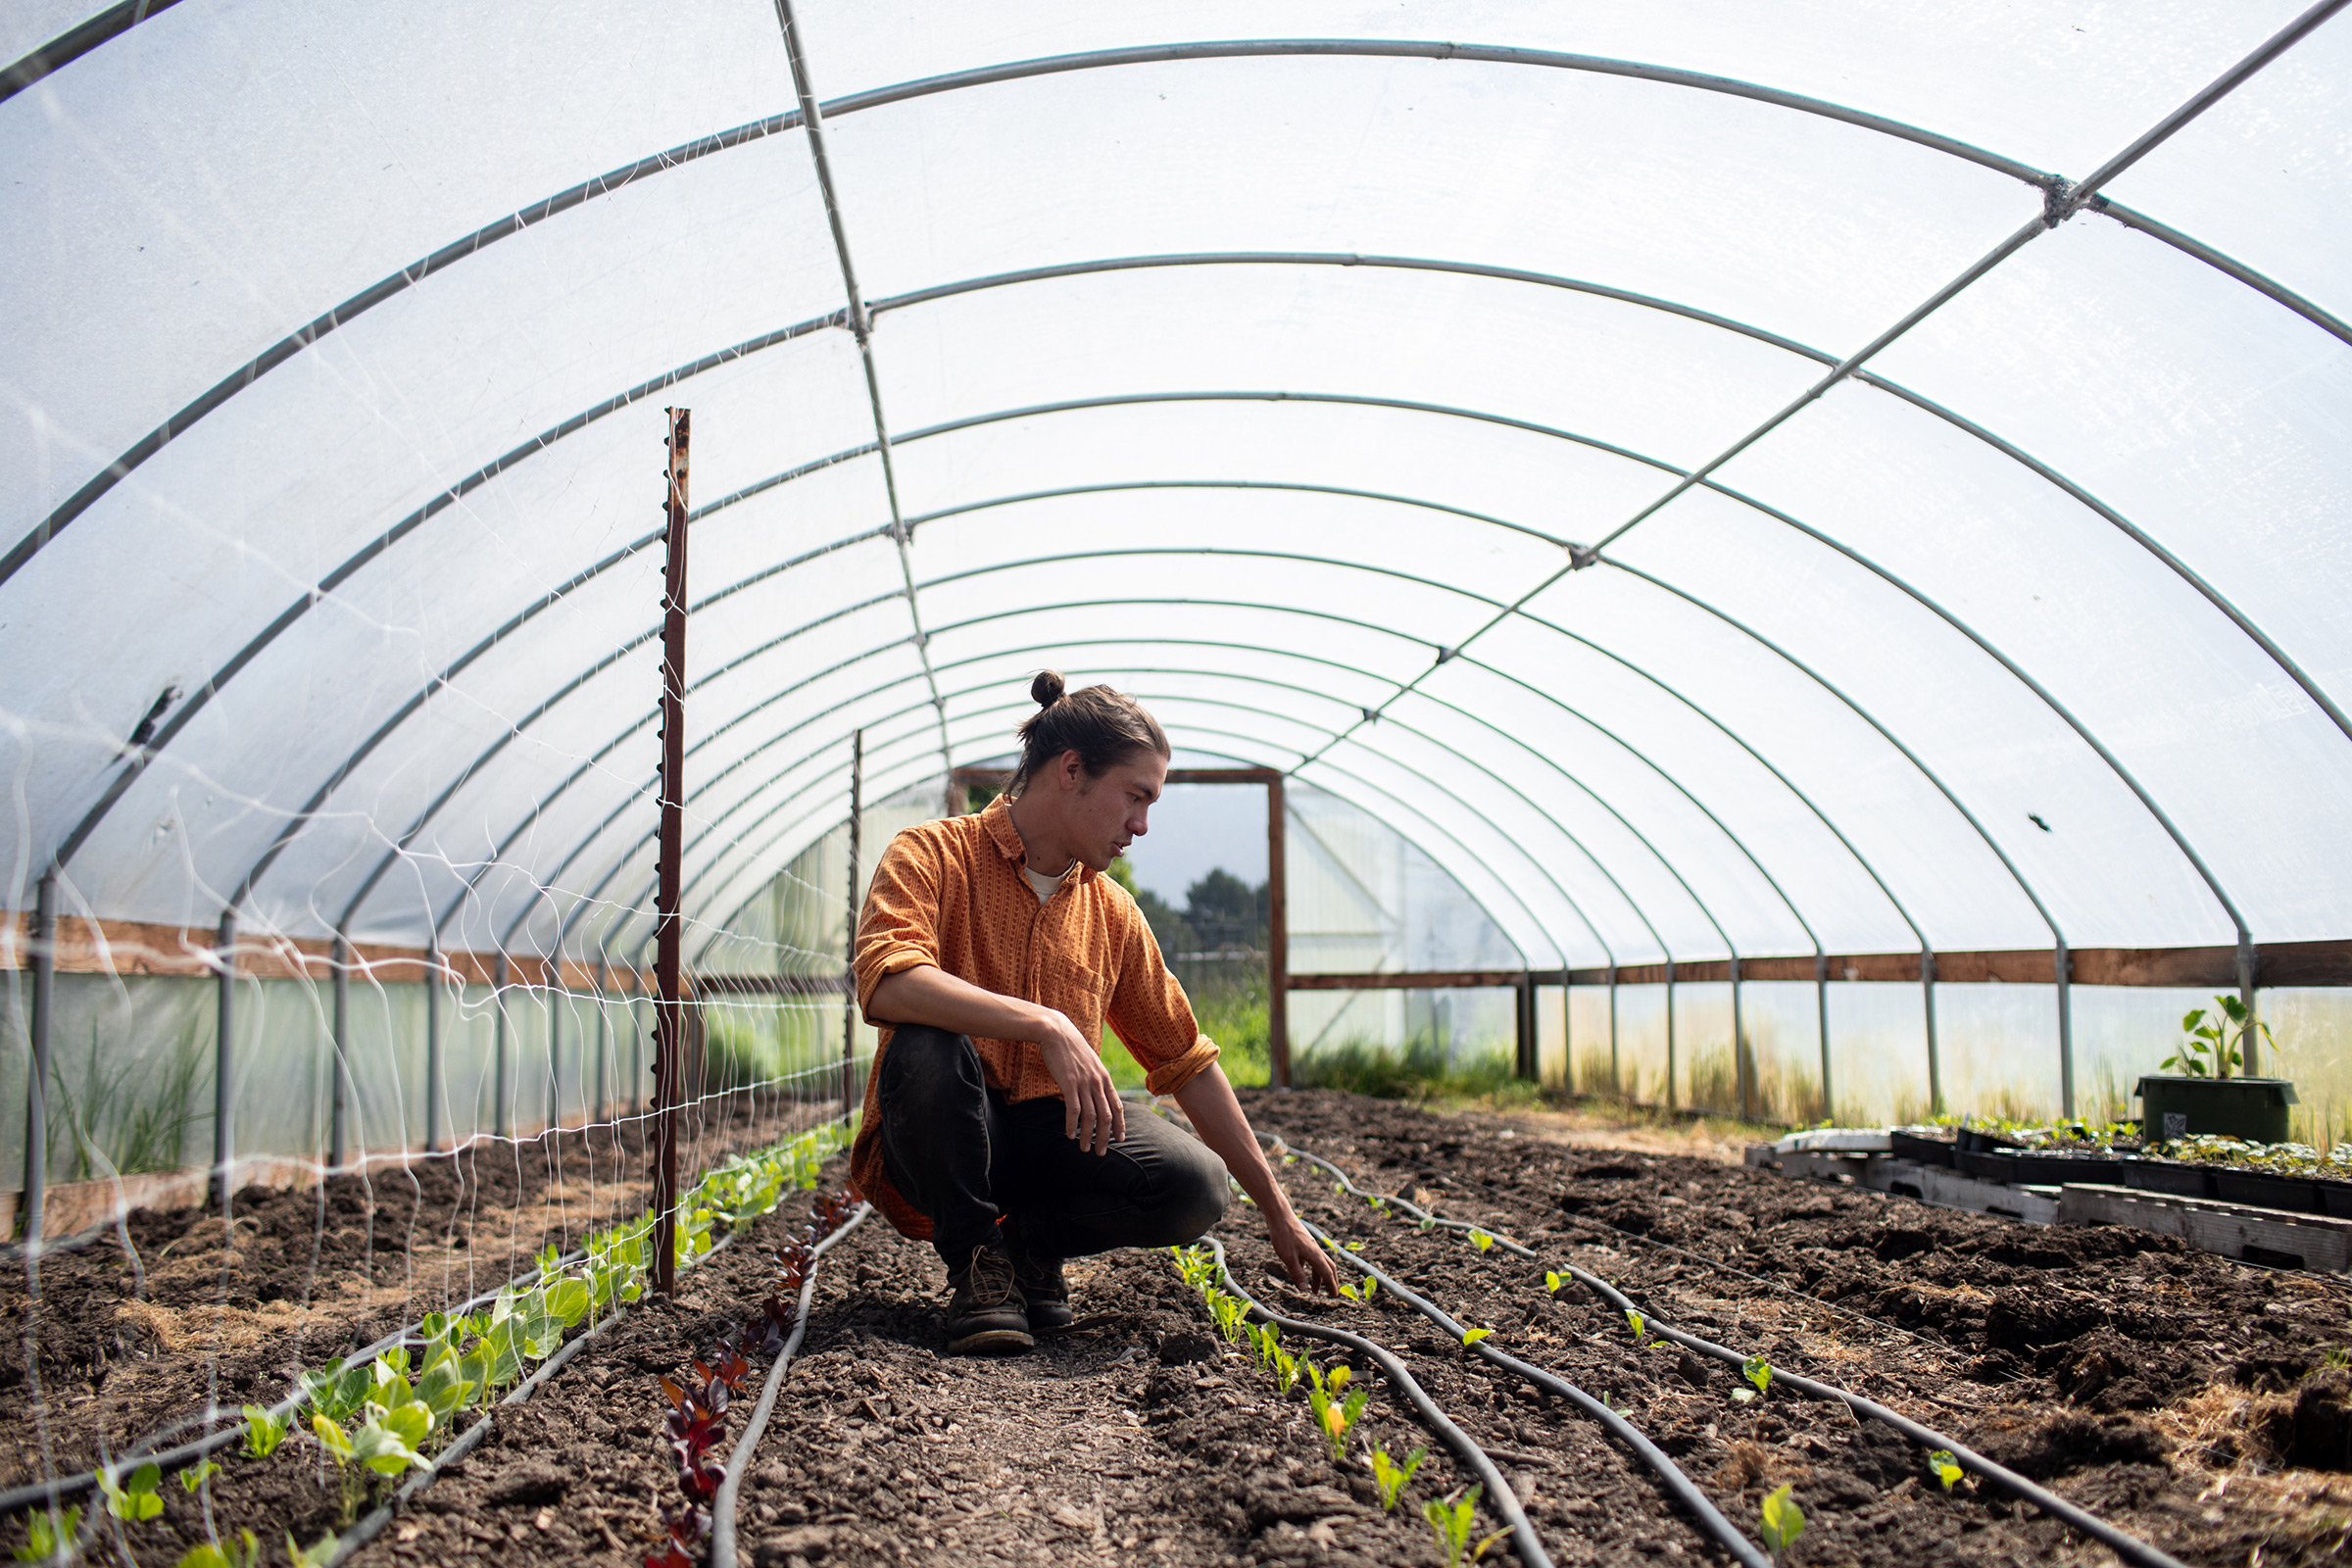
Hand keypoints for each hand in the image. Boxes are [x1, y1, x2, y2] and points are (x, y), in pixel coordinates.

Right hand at [1032, 1007, 1126, 1156]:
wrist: (1057, 1032)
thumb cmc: (1071, 1048)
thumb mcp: (1089, 1063)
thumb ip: (1094, 1078)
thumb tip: (1094, 1093)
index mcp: (1104, 1078)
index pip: (1117, 1106)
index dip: (1120, 1124)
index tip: (1120, 1139)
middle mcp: (1097, 1082)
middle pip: (1106, 1116)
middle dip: (1106, 1137)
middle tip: (1102, 1152)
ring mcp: (1084, 1083)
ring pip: (1091, 1116)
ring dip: (1088, 1136)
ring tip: (1085, 1149)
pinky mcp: (1069, 1083)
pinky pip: (1073, 1109)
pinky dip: (1072, 1125)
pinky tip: (1070, 1135)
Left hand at [1266, 1208, 1339, 1294]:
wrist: (1280, 1215)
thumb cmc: (1283, 1235)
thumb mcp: (1288, 1257)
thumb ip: (1297, 1273)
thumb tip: (1304, 1289)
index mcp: (1314, 1254)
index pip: (1327, 1273)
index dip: (1331, 1285)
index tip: (1334, 1295)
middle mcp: (1315, 1250)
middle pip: (1328, 1267)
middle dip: (1330, 1281)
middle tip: (1331, 1293)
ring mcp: (1310, 1245)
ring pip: (1320, 1263)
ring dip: (1319, 1276)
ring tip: (1313, 1289)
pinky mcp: (1304, 1242)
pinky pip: (1312, 1257)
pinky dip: (1312, 1267)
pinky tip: (1303, 1271)